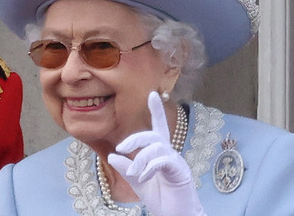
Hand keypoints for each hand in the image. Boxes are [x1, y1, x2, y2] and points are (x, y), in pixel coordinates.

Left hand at [106, 91, 205, 215]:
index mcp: (160, 154)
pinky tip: (143, 178)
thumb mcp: (138, 182)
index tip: (153, 93)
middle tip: (121, 148)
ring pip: (156, 147)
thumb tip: (112, 155)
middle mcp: (170, 154)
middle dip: (135, 138)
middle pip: (153, 135)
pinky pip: (163, 161)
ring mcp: (177, 162)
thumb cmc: (162, 201)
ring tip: (135, 173)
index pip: (158, 129)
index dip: (156, 111)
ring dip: (140, 159)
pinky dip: (149, 168)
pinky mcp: (181, 172)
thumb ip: (126, 169)